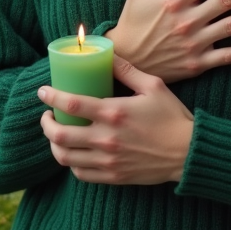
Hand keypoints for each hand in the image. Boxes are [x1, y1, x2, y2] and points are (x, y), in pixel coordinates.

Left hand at [38, 55, 193, 184]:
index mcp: (114, 113)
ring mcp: (108, 161)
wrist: (188, 153)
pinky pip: (81, 174)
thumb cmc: (172, 117)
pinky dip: (72, 163)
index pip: (71, 104)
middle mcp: (106, 139)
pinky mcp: (113, 176)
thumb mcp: (153, 86)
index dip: (51, 96)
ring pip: (66, 157)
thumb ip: (127, 70)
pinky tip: (75, 152)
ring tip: (57, 134)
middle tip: (47, 115)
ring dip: (54, 144)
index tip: (42, 91)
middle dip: (46, 124)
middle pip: (60, 135)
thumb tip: (107, 53)